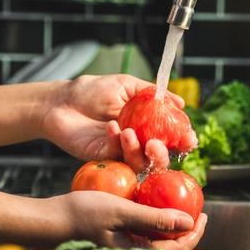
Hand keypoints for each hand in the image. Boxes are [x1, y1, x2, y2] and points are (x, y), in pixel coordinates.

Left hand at [42, 75, 192, 171]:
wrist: (61, 100)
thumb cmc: (92, 91)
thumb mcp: (126, 85)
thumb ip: (151, 93)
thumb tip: (180, 103)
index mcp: (146, 125)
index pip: (171, 138)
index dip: (183, 141)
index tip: (189, 139)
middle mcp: (137, 142)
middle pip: (159, 159)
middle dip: (162, 155)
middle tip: (155, 144)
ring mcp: (120, 152)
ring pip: (139, 163)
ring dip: (137, 150)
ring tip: (128, 131)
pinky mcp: (103, 158)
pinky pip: (117, 156)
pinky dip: (116, 142)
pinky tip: (110, 126)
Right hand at [57, 191, 206, 249]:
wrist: (50, 220)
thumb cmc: (82, 214)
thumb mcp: (121, 211)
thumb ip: (154, 218)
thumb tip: (188, 223)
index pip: (177, 248)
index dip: (195, 233)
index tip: (203, 214)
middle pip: (170, 247)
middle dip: (187, 231)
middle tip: (198, 211)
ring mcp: (124, 246)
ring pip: (157, 240)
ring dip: (171, 225)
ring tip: (181, 208)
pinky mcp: (116, 237)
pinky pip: (142, 232)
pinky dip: (154, 221)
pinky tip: (154, 206)